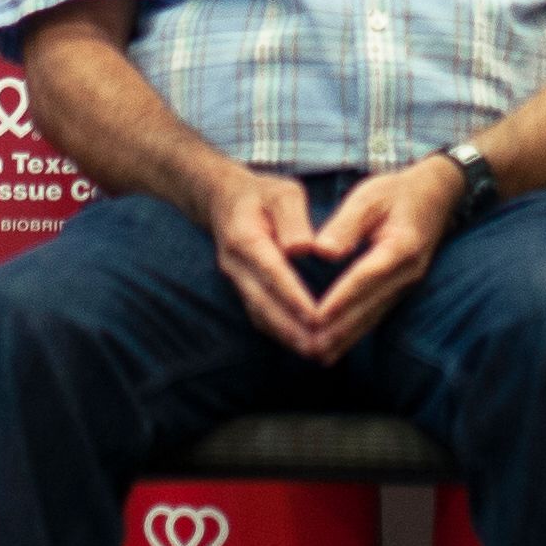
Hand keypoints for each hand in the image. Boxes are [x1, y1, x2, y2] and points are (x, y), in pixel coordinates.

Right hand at [195, 164, 343, 359]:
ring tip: (316, 353)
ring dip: (286, 337)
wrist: (225, 199)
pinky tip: (302, 343)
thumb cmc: (263, 194)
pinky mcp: (243, 289)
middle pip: (262, 304)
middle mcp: (236, 265)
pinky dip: (280, 332)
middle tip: (321, 347)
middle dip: (291, 329)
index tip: (317, 318)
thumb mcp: (282, 193)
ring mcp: (236, 280)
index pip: (272, 274)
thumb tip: (301, 248)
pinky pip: (260, 315)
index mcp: (245, 239)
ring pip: (259, 315)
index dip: (294, 299)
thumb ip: (292, 218)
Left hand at [282, 161, 462, 357]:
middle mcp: (406, 273)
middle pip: (368, 308)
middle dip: (337, 329)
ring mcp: (405, 286)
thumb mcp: (369, 197)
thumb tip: (322, 251)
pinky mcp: (399, 291)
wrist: (434, 196)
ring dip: (344, 337)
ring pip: (372, 318)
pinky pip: (374, 316)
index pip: (365, 278)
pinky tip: (334, 345)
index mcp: (400, 247)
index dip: (340, 300)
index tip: (315, 317)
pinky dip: (353, 331)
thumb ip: (345, 224)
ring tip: (315, 354)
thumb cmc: (396, 193)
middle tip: (307, 346)